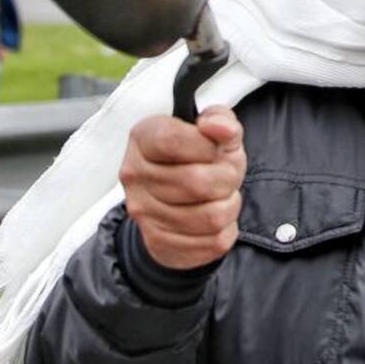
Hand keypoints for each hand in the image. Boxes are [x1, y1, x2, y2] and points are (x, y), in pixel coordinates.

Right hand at [120, 105, 245, 270]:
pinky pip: (214, 242)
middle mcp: (135, 175)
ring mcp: (143, 212)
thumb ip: (221, 120)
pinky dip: (227, 228)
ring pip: (210, 216)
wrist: (181, 200)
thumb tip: (222, 127)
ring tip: (222, 196)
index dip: (206, 145)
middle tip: (227, 175)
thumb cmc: (199, 158)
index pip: (172, 140)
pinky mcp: (159, 243)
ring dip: (230, 205)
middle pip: (196, 182)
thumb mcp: (214, 131)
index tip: (215, 148)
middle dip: (227, 178)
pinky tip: (216, 216)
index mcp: (143, 138)